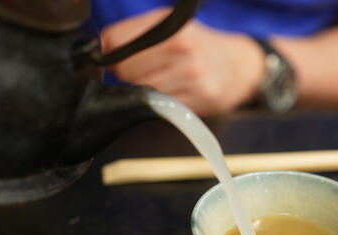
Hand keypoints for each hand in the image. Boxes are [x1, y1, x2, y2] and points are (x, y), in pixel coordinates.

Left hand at [101, 8, 264, 115]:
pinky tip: (174, 92)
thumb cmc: (197, 46)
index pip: (118, 41)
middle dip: (127, 73)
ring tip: (161, 80)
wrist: (236, 67)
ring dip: (144, 90)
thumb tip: (101, 49)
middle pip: (127, 70)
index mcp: (173, 26)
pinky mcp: (199, 99)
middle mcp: (184, 48)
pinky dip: (161, 102)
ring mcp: (193, 76)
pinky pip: (162, 106)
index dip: (111, 52)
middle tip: (143, 70)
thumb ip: (135, 33)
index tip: (115, 55)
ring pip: (143, 91)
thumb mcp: (170, 27)